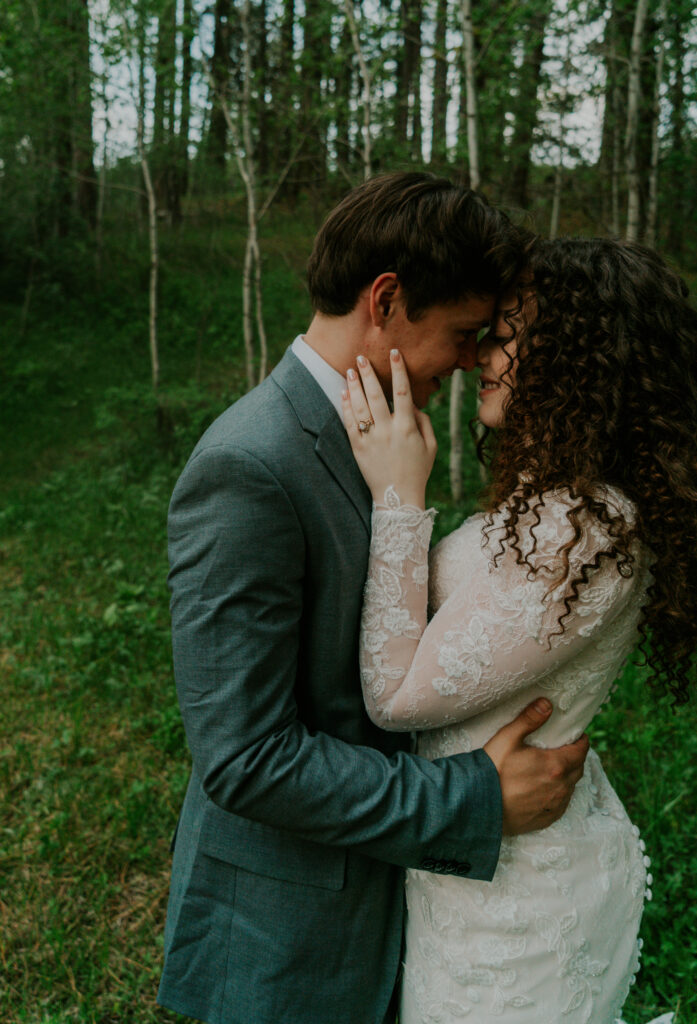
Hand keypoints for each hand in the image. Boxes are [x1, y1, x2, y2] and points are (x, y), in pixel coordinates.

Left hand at [342, 350, 436, 507]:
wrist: (397, 498)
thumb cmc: (417, 471)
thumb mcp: (430, 447)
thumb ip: (424, 423)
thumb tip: (415, 405)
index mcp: (407, 428)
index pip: (403, 392)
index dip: (399, 371)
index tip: (394, 354)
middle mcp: (388, 430)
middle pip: (377, 395)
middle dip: (368, 374)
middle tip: (361, 357)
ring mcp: (371, 439)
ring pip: (360, 406)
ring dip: (354, 386)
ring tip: (350, 370)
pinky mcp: (358, 448)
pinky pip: (350, 423)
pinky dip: (346, 407)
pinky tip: (344, 394)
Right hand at [483, 699, 588, 835]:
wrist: (478, 804)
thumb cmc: (492, 769)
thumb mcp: (508, 738)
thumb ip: (529, 719)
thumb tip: (547, 704)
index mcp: (556, 765)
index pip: (581, 750)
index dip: (581, 741)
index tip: (576, 735)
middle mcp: (560, 787)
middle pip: (578, 768)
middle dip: (575, 757)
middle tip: (565, 749)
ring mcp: (554, 805)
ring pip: (571, 787)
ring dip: (567, 776)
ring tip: (554, 768)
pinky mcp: (546, 818)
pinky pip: (561, 805)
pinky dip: (559, 794)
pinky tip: (548, 790)